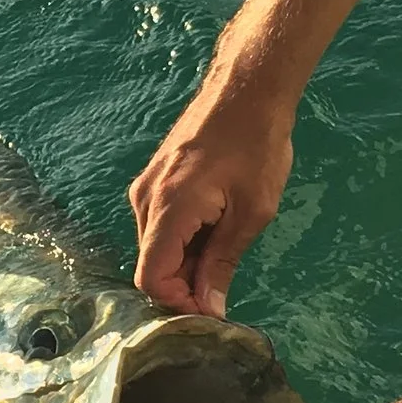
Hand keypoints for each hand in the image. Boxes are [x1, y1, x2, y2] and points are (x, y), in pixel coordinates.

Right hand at [128, 67, 295, 315]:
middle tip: (225, 290)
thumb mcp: (252, 213)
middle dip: (184, 286)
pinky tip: (216, 232)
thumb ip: (223, 263)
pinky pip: (160, 226)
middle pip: (152, 265)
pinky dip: (184, 241)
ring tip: (226, 254)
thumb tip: (210, 310)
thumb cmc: (257, 146)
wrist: (246, 89)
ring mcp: (146, 188)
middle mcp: (145, 200)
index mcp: (168, 209)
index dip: (177, 305)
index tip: (211, 312)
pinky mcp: (154, 181)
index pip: (151, 278)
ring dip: (186, 263)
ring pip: (156, 247)